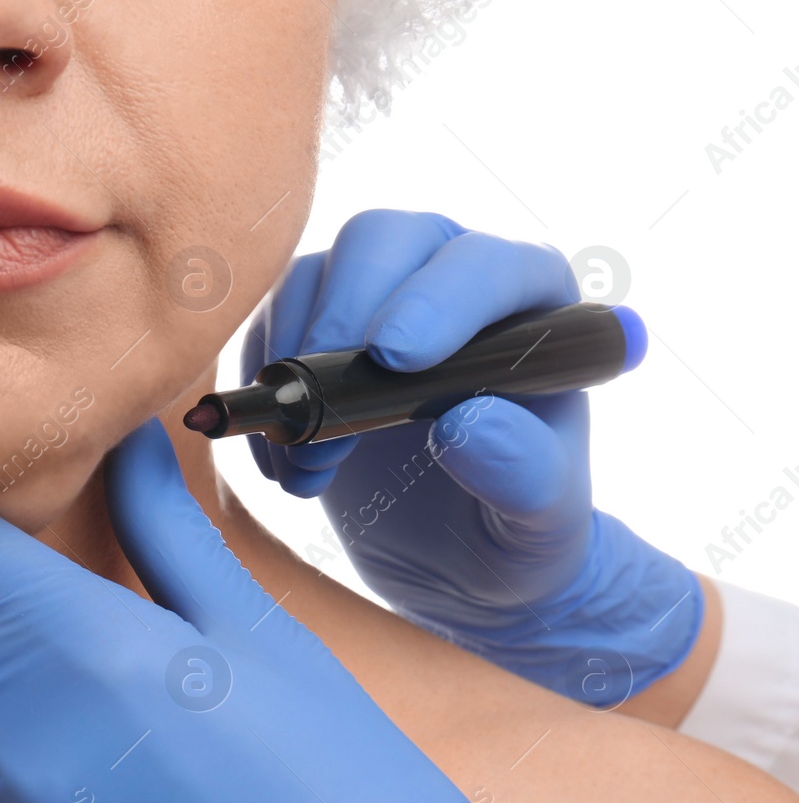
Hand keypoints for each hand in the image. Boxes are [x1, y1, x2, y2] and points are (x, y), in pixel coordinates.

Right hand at [243, 209, 702, 703]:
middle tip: (326, 407)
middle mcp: (447, 281)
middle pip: (380, 240)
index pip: (481, 265)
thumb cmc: (517, 532)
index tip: (393, 359)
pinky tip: (288, 462)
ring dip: (293, 368)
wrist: (458, 561)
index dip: (435, 298)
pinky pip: (266, 328)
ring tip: (312, 468)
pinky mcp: (310, 334)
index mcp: (530, 307)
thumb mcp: (540, 522)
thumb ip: (523, 473)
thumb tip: (469, 423)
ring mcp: (372, 301)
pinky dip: (262, 393)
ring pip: (310, 277)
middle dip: (341, 315)